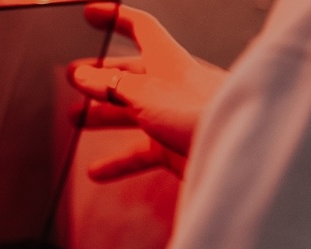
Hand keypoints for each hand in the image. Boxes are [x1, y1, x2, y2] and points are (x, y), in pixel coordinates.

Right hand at [68, 3, 226, 179]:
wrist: (234, 151)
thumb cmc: (201, 113)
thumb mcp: (146, 92)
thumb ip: (112, 86)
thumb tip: (84, 76)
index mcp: (167, 60)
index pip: (139, 28)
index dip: (115, 18)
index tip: (92, 14)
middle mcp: (170, 84)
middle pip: (129, 74)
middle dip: (100, 76)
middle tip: (76, 78)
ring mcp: (171, 115)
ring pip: (130, 112)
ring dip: (103, 116)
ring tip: (78, 120)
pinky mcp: (173, 145)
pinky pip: (139, 152)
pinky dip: (117, 161)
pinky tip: (98, 171)